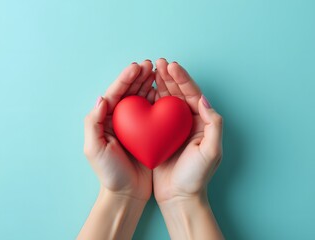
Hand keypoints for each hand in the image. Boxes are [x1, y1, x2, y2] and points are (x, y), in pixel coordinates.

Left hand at [83, 60, 154, 200]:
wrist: (127, 192)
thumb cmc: (109, 173)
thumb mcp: (94, 149)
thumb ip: (94, 122)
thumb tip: (101, 98)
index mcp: (105, 121)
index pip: (114, 94)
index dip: (125, 79)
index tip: (137, 67)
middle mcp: (119, 120)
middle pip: (128, 93)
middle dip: (138, 77)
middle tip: (150, 65)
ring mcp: (134, 125)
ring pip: (140, 99)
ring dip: (148, 84)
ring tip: (156, 72)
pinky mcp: (146, 132)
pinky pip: (151, 112)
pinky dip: (156, 100)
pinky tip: (162, 92)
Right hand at [153, 58, 222, 202]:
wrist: (179, 196)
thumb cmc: (196, 177)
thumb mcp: (211, 151)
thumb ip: (214, 124)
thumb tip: (204, 99)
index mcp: (201, 122)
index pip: (192, 94)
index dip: (183, 79)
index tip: (172, 66)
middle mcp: (188, 121)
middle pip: (179, 93)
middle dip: (170, 77)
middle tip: (159, 63)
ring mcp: (172, 127)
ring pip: (166, 100)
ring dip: (159, 84)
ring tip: (151, 70)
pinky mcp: (159, 134)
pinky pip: (154, 112)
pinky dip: (150, 100)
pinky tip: (143, 91)